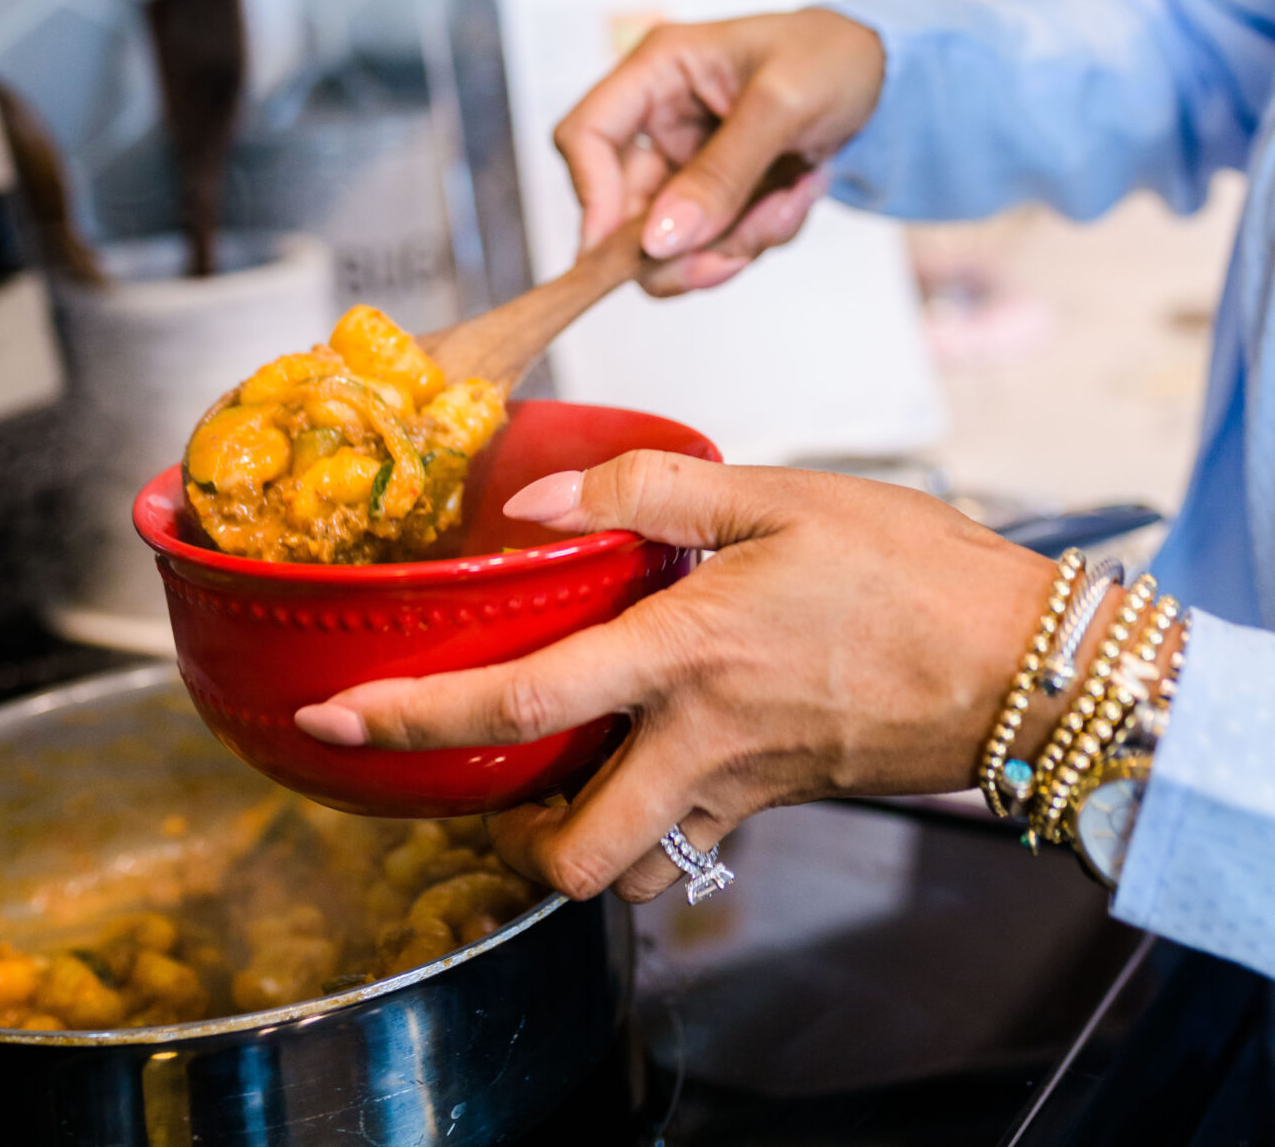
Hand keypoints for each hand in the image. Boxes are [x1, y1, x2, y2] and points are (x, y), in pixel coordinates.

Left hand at [294, 450, 1051, 904]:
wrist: (1024, 663)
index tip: (335, 721)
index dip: (414, 718)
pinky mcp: (776, 801)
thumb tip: (536, 504)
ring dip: (573, 835)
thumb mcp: (780, 494)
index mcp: (685, 651)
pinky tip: (648, 744)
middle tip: (465, 774)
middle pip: (567, 851)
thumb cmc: (910, 568)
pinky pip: (685, 840)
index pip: (522, 703)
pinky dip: (648, 816)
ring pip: (625, 866)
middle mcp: (699, 739)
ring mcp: (740, 787)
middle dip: (499, 837)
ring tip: (548, 763)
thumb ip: (651, 493)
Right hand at [553, 9, 885, 293]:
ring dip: (735, 239)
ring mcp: (687, 159)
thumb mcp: (782, 106)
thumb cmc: (834, 57)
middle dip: (685, 242)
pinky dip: (760, 233)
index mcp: (658, 71)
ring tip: (794, 197)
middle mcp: (660, 117)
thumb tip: (659, 240)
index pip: (584, 136)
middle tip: (730, 259)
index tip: (627, 251)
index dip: (591, 197)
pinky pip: (718, 241)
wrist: (888, 75)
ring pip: (675, 239)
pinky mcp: (718, 191)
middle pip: (624, 208)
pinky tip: (802, 191)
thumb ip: (721, 174)